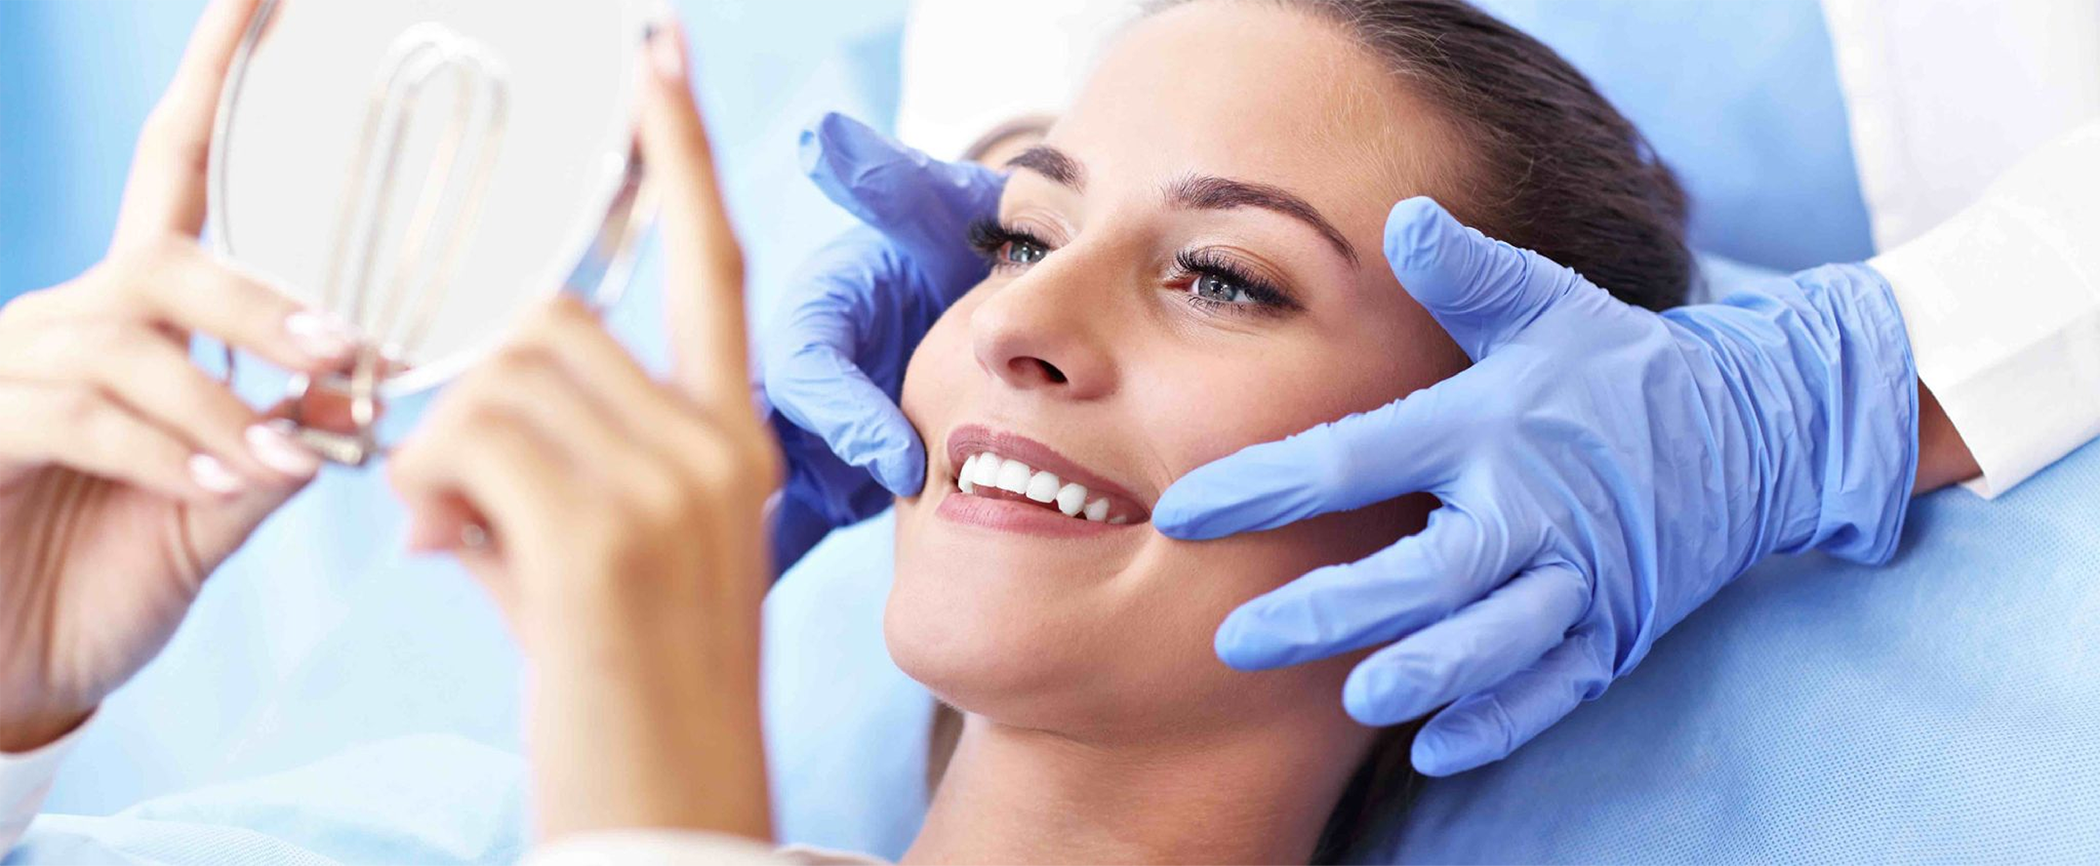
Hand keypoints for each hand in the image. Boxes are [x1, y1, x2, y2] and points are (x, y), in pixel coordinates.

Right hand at [0, 0, 353, 753]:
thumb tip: (357, 393)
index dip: (211, 78)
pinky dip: (164, 444)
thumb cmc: (104, 579)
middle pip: (169, 259)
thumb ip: (277, 446)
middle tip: (349, 353)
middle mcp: (69, 323)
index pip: (176, 173)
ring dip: (221, 397)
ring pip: (129, 336)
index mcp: (138, 322)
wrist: (5, 673)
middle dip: (265, 305)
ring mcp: (12, 369)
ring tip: (284, 459)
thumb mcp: (216, 511)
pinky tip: (216, 479)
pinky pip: (80, 410)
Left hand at [389, 21, 776, 840]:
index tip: (655, 55)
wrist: (673, 816)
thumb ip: (554, 464)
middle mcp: (717, 446)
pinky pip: (463, 439)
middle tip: (452, 494)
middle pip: (547, 319)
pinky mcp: (601, 532)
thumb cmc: (634, 697)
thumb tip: (443, 422)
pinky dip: (424, 491)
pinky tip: (443, 554)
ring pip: (494, 374)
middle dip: (473, 386)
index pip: (710, 264)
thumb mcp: (619, 562)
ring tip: (457, 541)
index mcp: (735, 443)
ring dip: (439, 449)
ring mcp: (670, 483)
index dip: (679, 153)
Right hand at [762, 113, 1002, 568]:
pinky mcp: (818, 481)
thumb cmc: (951, 247)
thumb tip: (827, 142)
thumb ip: (892, 185)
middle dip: (771, 498)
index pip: (810, 367)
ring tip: (738, 609)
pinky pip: (781, 527)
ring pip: (753, 491)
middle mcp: (792, 375)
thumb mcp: (931, 213)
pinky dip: (764, 567)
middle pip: (759, 438)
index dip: (846, 414)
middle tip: (792, 559)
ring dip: (751, 543)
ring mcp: (799, 434)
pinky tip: (738, 627)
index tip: (902, 459)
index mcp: (813, 313)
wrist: (972, 296)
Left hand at [1157, 197, 1919, 775]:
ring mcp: (1582, 576)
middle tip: (1238, 642)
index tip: (1182, 513)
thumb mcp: (1549, 304)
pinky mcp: (1617, 629)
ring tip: (1357, 700)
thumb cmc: (1620, 364)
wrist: (1759, 426)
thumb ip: (1468, 273)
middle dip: (1332, 609)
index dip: (1268, 486)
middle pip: (1427, 569)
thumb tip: (1401, 215)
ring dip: (1431, 671)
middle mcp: (1535, 505)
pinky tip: (1438, 749)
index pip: (1360, 455)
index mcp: (1492, 424)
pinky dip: (1504, 720)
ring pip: (1498, 638)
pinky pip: (1556, 686)